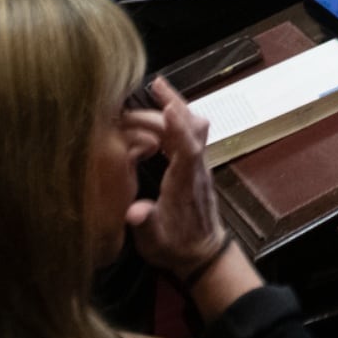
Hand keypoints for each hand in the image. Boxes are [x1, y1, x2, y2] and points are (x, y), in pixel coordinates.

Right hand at [124, 80, 226, 273]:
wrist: (202, 253)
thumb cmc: (176, 247)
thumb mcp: (155, 242)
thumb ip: (146, 225)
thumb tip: (135, 213)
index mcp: (184, 183)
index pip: (187, 150)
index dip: (178, 127)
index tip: (168, 106)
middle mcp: (195, 168)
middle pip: (192, 129)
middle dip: (175, 105)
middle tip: (154, 84)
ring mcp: (197, 165)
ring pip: (194, 128)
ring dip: (178, 107)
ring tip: (158, 89)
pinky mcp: (195, 166)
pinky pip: (190, 134)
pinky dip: (177, 119)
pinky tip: (162, 113)